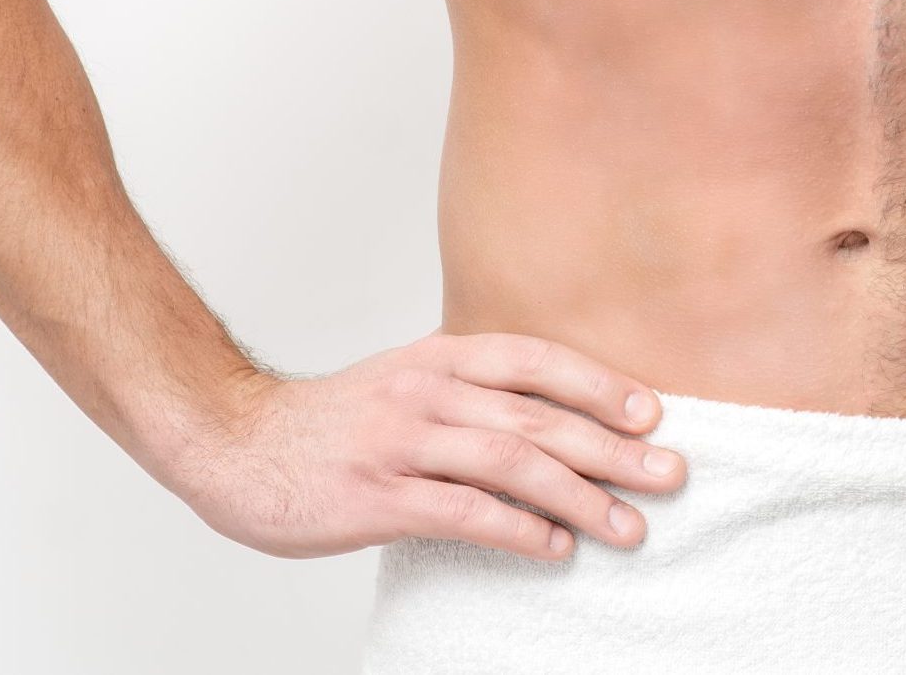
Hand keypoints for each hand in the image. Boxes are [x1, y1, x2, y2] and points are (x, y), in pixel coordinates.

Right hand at [170, 330, 686, 561]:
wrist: (235, 440)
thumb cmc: (333, 420)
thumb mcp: (407, 378)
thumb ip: (470, 386)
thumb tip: (548, 408)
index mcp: (441, 357)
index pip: (537, 360)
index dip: (599, 383)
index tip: (653, 410)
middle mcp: (430, 392)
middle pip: (539, 415)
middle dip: (613, 446)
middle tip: (669, 473)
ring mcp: (403, 442)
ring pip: (511, 463)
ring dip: (579, 496)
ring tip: (628, 526)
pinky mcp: (378, 496)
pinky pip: (462, 512)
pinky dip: (516, 529)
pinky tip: (554, 547)